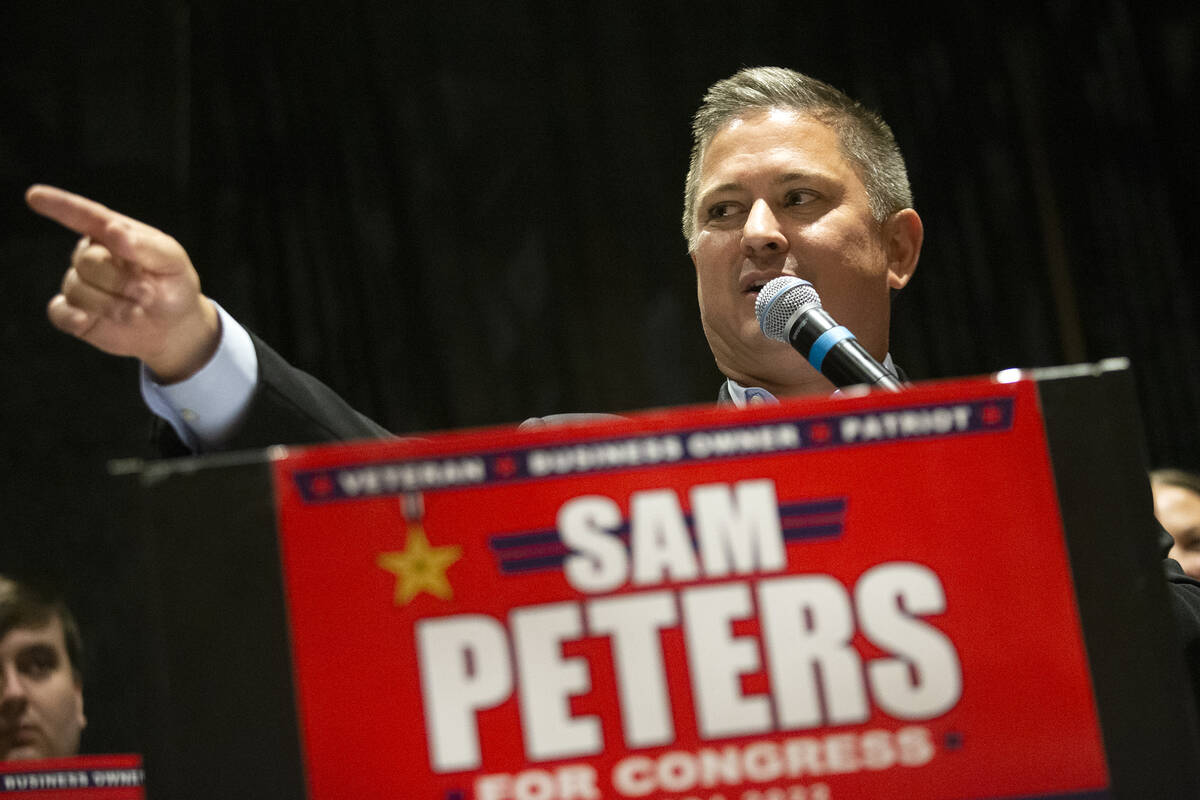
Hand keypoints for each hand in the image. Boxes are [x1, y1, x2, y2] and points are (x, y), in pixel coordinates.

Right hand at [27, 184, 220, 382]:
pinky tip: (86, 320)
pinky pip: (59, 313)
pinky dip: (71, 317)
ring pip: (77, 290)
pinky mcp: (75, 313)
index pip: (84, 215)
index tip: (34, 195)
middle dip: (121, 282)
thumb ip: (146, 246)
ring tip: (139, 311)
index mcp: (113, 234)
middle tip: (148, 294)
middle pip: (87, 262)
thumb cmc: (173, 284)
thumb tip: (113, 230)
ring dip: (111, 304)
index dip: (59, 205)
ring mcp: (81, 284)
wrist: (175, 326)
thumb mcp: (173, 262)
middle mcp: (91, 256)